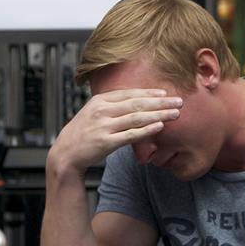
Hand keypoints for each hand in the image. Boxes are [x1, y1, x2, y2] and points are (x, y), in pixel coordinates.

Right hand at [49, 89, 181, 171]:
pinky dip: (146, 130)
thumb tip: (137, 102)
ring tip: (175, 114)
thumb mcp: (94, 112)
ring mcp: (104, 126)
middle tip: (179, 101)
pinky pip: (130, 135)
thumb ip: (113, 106)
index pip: (130, 93)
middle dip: (160, 103)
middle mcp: (102, 111)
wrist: (66, 152)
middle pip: (137, 104)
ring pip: (137, 118)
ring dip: (159, 115)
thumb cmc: (83, 132)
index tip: (165, 94)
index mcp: (100, 100)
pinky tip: (159, 127)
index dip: (149, 93)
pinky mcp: (106, 142)